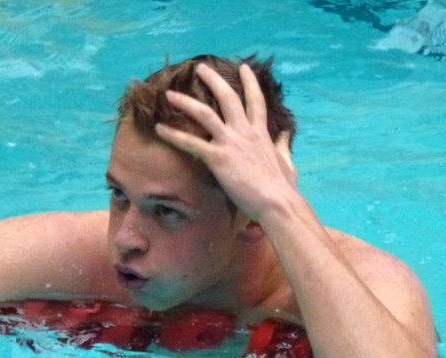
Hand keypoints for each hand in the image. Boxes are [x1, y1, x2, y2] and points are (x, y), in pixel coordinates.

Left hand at [154, 63, 297, 222]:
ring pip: (205, 113)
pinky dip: (173, 135)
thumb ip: (282, 145)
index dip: (250, 83)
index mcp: (262, 133)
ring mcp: (231, 142)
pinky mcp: (218, 157)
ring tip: (169, 94)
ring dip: (186, 102)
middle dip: (213, 80)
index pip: (256, 101)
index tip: (243, 67)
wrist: (277, 202)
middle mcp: (245, 132)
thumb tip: (284, 134)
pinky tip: (159, 129)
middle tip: (200, 68)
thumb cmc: (282, 188)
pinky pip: (191, 143)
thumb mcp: (286, 161)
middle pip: (228, 97)